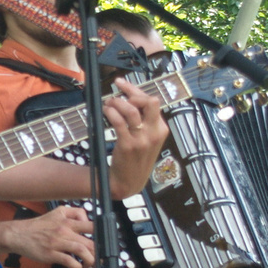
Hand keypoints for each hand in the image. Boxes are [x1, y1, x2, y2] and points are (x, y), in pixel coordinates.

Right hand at [9, 205, 95, 267]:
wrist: (19, 234)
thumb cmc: (38, 226)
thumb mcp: (56, 212)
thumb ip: (73, 214)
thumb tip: (87, 221)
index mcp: (67, 219)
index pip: (91, 224)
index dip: (102, 235)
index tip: (103, 244)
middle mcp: (64, 229)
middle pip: (90, 240)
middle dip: (98, 252)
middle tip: (99, 259)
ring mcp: (58, 242)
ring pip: (82, 250)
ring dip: (90, 260)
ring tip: (90, 265)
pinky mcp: (51, 253)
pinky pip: (69, 261)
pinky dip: (77, 267)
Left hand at [102, 78, 167, 199]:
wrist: (128, 182)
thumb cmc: (136, 159)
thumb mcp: (148, 140)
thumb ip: (145, 122)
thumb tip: (131, 98)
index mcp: (161, 129)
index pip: (153, 102)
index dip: (135, 90)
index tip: (122, 84)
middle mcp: (154, 133)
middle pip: (148, 101)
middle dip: (131, 92)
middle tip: (118, 92)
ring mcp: (142, 140)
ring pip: (131, 109)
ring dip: (116, 102)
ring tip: (108, 103)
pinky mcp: (128, 145)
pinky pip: (118, 121)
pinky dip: (110, 112)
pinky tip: (106, 111)